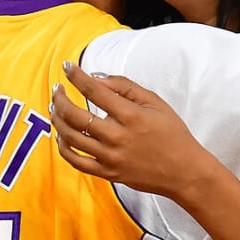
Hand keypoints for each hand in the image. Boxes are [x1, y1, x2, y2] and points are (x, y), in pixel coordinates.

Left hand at [50, 61, 219, 203]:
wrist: (184, 171)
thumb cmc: (173, 134)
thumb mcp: (155, 102)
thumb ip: (125, 87)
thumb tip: (97, 78)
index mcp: (131, 115)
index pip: (94, 91)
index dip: (76, 76)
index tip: (66, 67)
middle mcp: (117, 136)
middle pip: (76, 115)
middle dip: (61, 99)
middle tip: (57, 90)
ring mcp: (110, 157)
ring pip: (71, 138)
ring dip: (58, 120)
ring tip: (56, 109)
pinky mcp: (108, 173)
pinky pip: (77, 162)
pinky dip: (63, 148)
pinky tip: (61, 136)